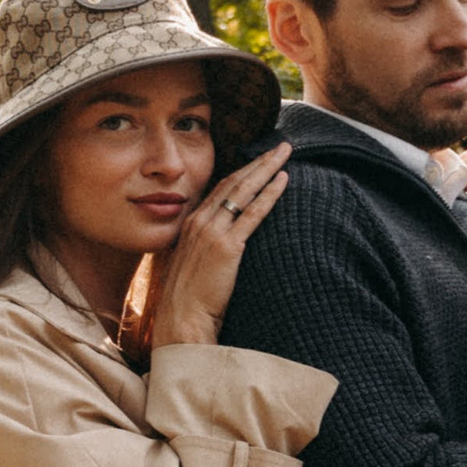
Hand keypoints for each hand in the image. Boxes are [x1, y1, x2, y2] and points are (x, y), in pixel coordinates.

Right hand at [145, 146, 290, 346]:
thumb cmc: (187, 300)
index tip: (259, 159)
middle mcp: (200, 221)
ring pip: (244, 190)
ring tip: (285, 153)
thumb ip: (204, 249)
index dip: (242, 171)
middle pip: (234, 182)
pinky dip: (269, 194)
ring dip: (267, 169)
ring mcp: (212, 232)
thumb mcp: (191, 266)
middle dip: (258, 161)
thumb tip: (218, 248)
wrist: (181, 320)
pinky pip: (253, 213)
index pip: (220, 188)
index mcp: (190, 224)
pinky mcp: (227, 246)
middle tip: (281, 146)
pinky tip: (284, 181)